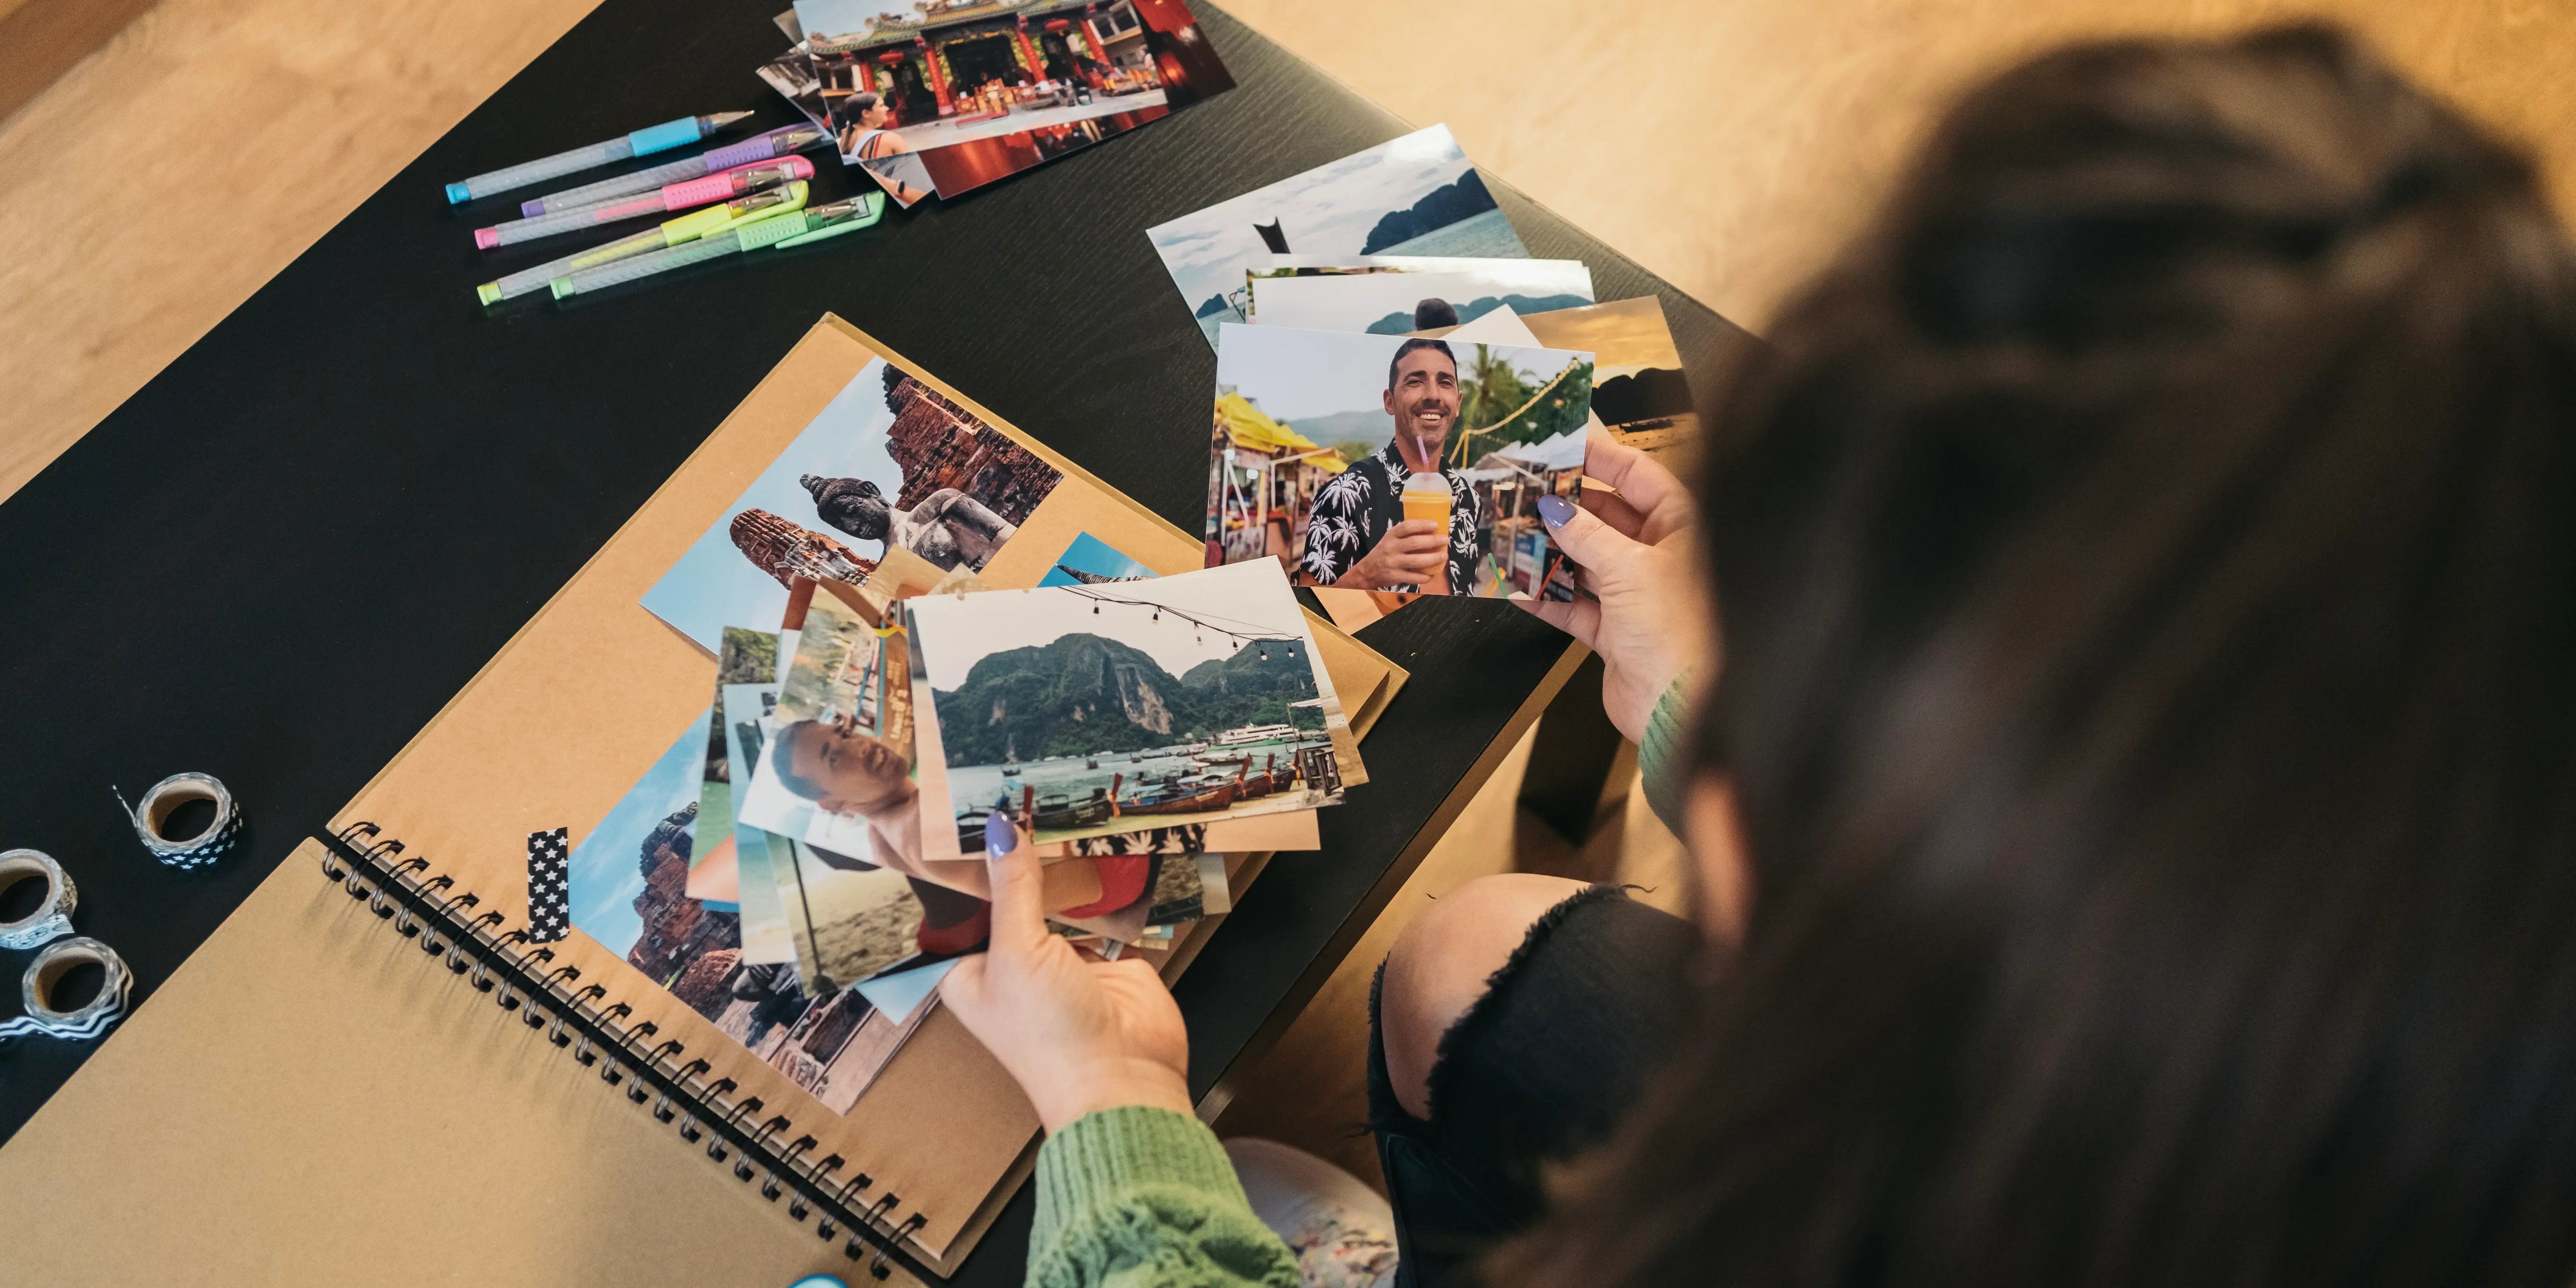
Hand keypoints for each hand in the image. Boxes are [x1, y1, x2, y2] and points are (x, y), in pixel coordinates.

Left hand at [940, 814, 1192, 1132]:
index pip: (956, 907)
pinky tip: (1099, 837)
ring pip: (1056, 896)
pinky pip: (1101, 906)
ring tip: (1057, 804)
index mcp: (969, 969)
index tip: (963, 811)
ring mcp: (1061, 957)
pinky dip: (1103, 879)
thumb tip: (999, 827)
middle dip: (1014, 855)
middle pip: (1008, 895)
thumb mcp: (1017, 952)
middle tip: (1014, 792)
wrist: (1123, 1080)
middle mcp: (1012, 961)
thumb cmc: (1048, 1035)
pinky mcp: (1105, 954)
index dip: (959, 865)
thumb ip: (1013, 887)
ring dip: (1061, 863)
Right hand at [1340, 519, 1447, 590]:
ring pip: (1416, 561)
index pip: (1407, 526)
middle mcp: (1391, 548)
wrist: (1366, 571)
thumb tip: (1431, 532)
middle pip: (1415, 543)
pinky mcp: (1394, 576)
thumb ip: (1405, 535)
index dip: (1422, 525)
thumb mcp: (1390, 539)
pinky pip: (1413, 577)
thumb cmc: (1383, 553)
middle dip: (1433, 541)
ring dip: (1433, 558)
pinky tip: (1432, 575)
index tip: (1435, 525)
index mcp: (1391, 535)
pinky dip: (1425, 577)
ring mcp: (1392, 563)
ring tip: (1444, 556)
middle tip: (1445, 540)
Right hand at [1522, 427, 1707, 740]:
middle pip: (1606, 517)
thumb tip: (1555, 509)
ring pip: (1585, 561)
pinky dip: (1546, 595)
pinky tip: (1517, 583)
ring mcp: (1637, 596)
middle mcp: (1661, 558)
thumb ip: (1587, 535)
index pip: (1638, 477)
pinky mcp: (1615, 632)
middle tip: (1524, 490)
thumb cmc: (1678, 634)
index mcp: (1681, 529)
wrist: (1680, 710)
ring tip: (1510, 531)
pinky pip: (1574, 604)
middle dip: (1564, 507)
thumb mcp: (1629, 569)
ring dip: (1549, 550)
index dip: (1600, 458)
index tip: (1562, 445)